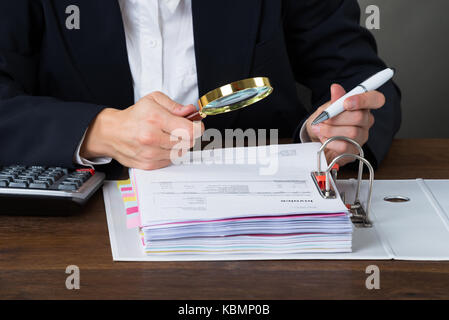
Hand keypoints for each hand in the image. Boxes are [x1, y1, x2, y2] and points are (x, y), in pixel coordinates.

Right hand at [80, 91, 203, 169]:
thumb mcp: (153, 100)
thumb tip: (190, 111)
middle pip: (188, 142)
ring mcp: (150, 153)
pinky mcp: (149, 165)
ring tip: (167, 136)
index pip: (190, 130)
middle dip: (188, 135)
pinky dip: (170, 153)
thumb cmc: (134, 116)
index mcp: (155, 119)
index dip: (198, 127)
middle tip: (180, 128)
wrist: (112, 133)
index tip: (197, 125)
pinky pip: (170, 160)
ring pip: (180, 152)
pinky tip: (161, 145)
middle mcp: (152, 138)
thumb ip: (174, 105)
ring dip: (179, 145)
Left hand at [306, 84, 384, 165]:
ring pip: (352, 133)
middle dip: (336, 118)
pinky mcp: (355, 150)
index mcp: (362, 106)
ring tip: (320, 129)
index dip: (363, 100)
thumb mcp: (327, 108)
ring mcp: (362, 136)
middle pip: (359, 117)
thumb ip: (335, 100)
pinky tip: (324, 139)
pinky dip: (330, 142)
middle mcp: (366, 121)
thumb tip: (336, 88)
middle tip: (323, 119)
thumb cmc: (326, 121)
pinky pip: (345, 146)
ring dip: (331, 131)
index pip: (376, 99)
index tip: (345, 103)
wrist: (317, 138)